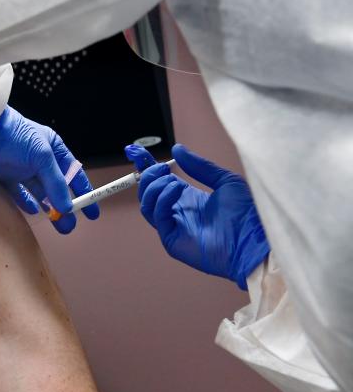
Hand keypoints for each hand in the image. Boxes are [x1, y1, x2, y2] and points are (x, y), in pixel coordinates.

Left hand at [0, 106, 97, 233]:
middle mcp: (40, 160)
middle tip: (69, 225)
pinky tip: (33, 211)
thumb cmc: (15, 136)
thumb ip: (55, 183)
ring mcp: (22, 168)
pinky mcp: (5, 176)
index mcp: (53, 149)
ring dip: (49, 208)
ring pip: (40, 193)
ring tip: (57, 224)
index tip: (91, 212)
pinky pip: (19, 193)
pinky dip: (26, 203)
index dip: (84, 192)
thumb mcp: (42, 157)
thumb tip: (67, 208)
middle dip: (65, 206)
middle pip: (57, 187)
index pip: (74, 174)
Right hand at [124, 143, 269, 288]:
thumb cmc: (247, 214)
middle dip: (148, 175)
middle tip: (161, 166)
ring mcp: (174, 227)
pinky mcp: (172, 239)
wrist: (254, 241)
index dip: (146, 167)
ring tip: (170, 178)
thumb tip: (177, 149)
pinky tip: (176, 189)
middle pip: (148, 192)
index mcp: (187, 198)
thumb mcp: (225, 181)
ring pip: (147, 204)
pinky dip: (162, 199)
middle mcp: (177, 212)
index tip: (136, 152)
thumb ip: (200, 167)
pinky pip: (157, 216)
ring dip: (154, 186)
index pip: (159, 181)